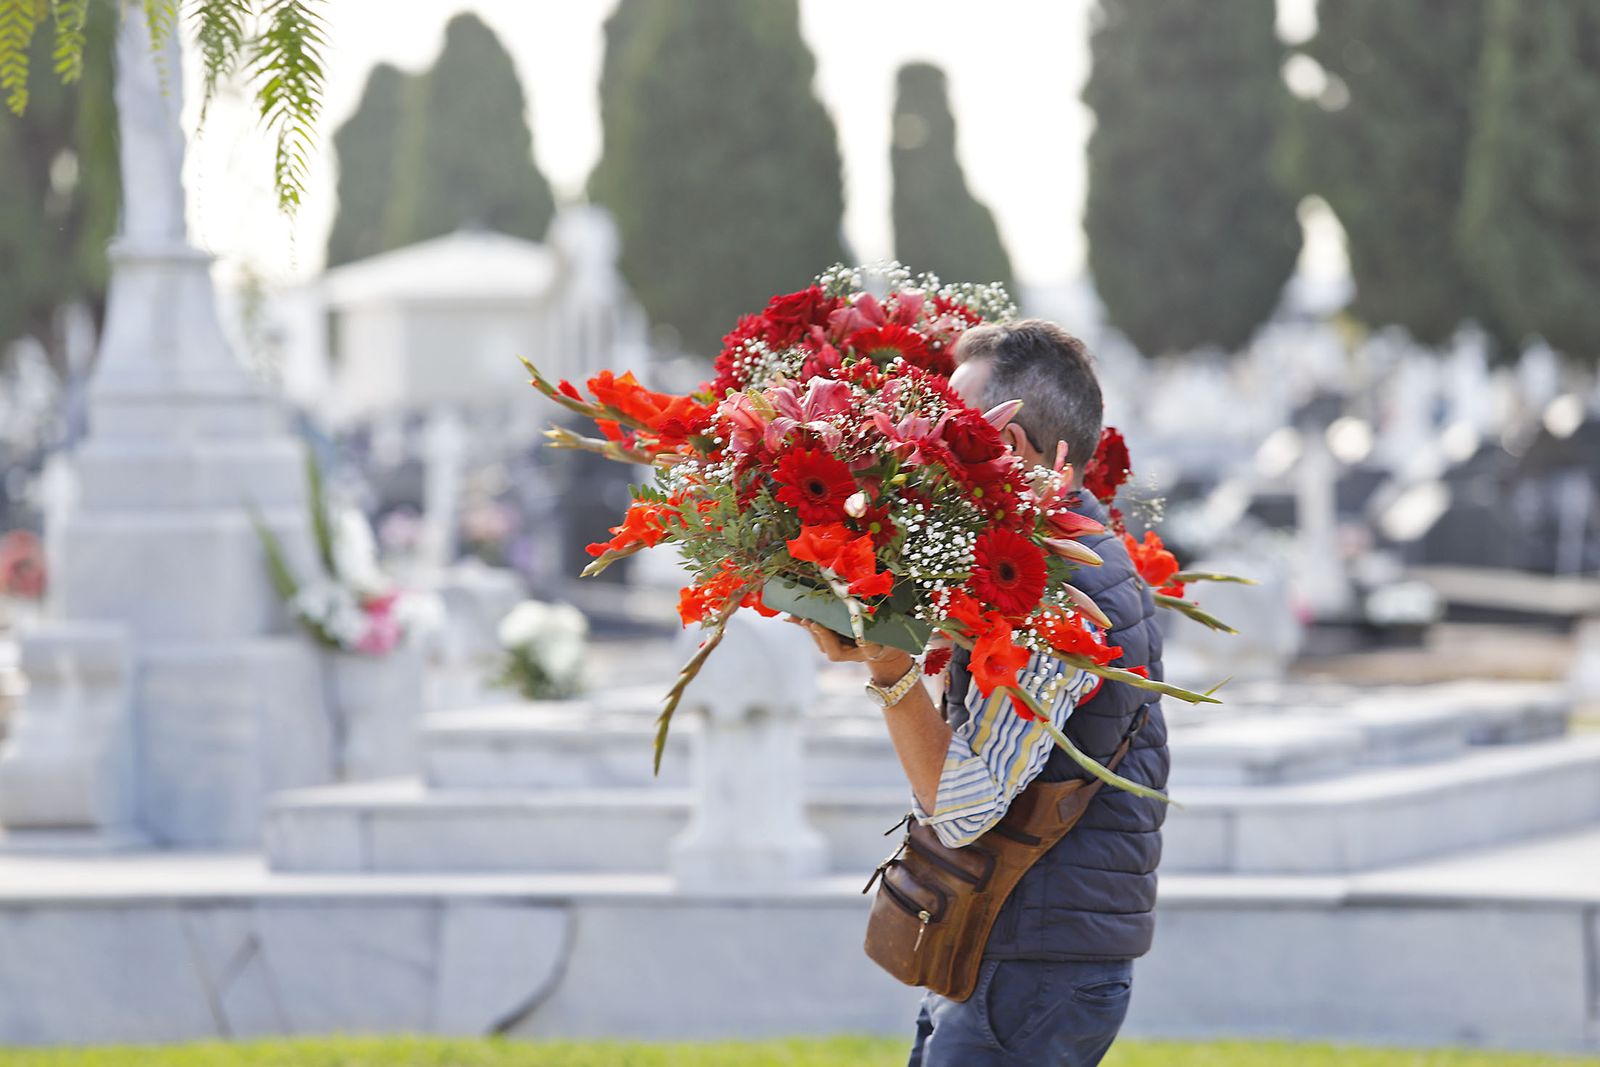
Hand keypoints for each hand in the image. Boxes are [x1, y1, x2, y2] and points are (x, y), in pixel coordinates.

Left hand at [788, 618, 914, 684]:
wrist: (889, 644)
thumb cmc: (891, 641)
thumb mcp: (886, 641)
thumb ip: (874, 643)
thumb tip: (862, 638)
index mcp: (854, 655)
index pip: (834, 652)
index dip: (825, 638)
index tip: (817, 624)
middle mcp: (842, 651)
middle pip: (822, 643)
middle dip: (812, 629)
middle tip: (802, 617)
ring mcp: (836, 643)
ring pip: (818, 635)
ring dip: (806, 625)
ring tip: (794, 614)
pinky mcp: (833, 634)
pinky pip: (817, 629)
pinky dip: (804, 622)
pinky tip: (790, 617)